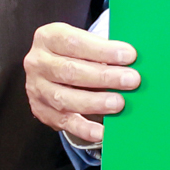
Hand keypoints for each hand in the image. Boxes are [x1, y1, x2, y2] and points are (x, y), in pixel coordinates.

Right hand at [26, 22, 138, 149]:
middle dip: (104, 77)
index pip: (74, 43)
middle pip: (70, 71)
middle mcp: (37, 62)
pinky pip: (64, 122)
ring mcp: (36, 88)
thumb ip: (103, 49)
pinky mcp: (42, 111)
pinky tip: (101, 131)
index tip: (129, 55)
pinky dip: (84, 128)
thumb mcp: (83, 42)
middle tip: (131, 80)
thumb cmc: (76, 53)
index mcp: (48, 37)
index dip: (103, 50)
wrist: (51, 70)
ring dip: (95, 102)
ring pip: (64, 99)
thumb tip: (132, 61)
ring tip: (119, 103)